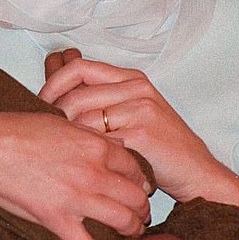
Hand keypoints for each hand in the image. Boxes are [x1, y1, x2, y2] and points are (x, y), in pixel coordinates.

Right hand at [0, 109, 150, 239]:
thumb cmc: (17, 130)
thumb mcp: (60, 122)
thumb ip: (90, 134)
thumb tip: (114, 144)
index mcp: (94, 145)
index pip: (133, 166)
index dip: (140, 178)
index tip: (140, 185)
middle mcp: (92, 172)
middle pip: (135, 195)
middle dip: (142, 206)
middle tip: (141, 212)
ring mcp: (76, 198)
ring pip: (123, 221)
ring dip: (133, 228)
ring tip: (133, 231)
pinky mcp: (57, 221)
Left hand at [39, 49, 222, 202]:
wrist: (197, 172)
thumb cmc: (158, 145)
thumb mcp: (131, 109)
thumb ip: (100, 95)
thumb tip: (57, 79)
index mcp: (130, 77)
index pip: (78, 67)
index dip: (53, 83)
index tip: (42, 102)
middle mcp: (136, 88)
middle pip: (77, 94)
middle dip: (57, 116)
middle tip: (52, 134)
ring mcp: (141, 109)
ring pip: (84, 118)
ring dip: (73, 138)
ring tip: (71, 152)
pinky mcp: (143, 134)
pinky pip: (100, 140)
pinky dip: (90, 153)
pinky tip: (90, 163)